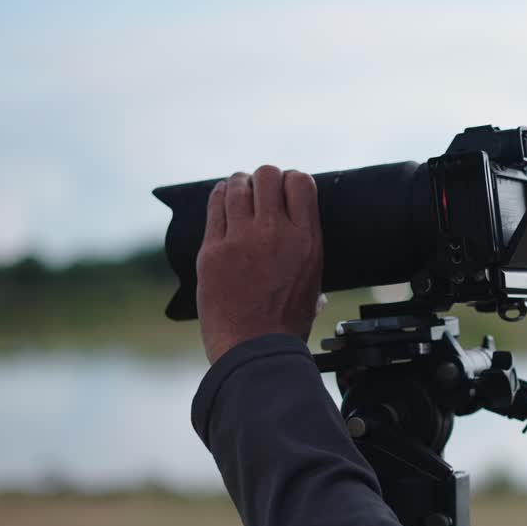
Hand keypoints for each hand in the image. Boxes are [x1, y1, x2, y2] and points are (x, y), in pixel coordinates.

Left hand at [196, 165, 322, 364]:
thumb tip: (314, 277)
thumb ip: (310, 269)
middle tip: (260, 191)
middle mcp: (276, 233)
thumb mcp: (313, 290)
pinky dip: (218, 197)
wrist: (254, 350)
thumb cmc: (286, 326)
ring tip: (238, 191)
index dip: (292, 179)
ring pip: (237, 185)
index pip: (301, 183)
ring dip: (239, 184)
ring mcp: (241, 239)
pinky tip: (221, 199)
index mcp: (307, 241)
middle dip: (264, 178)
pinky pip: (214, 206)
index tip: (286, 189)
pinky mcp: (212, 250)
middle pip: (268, 175)